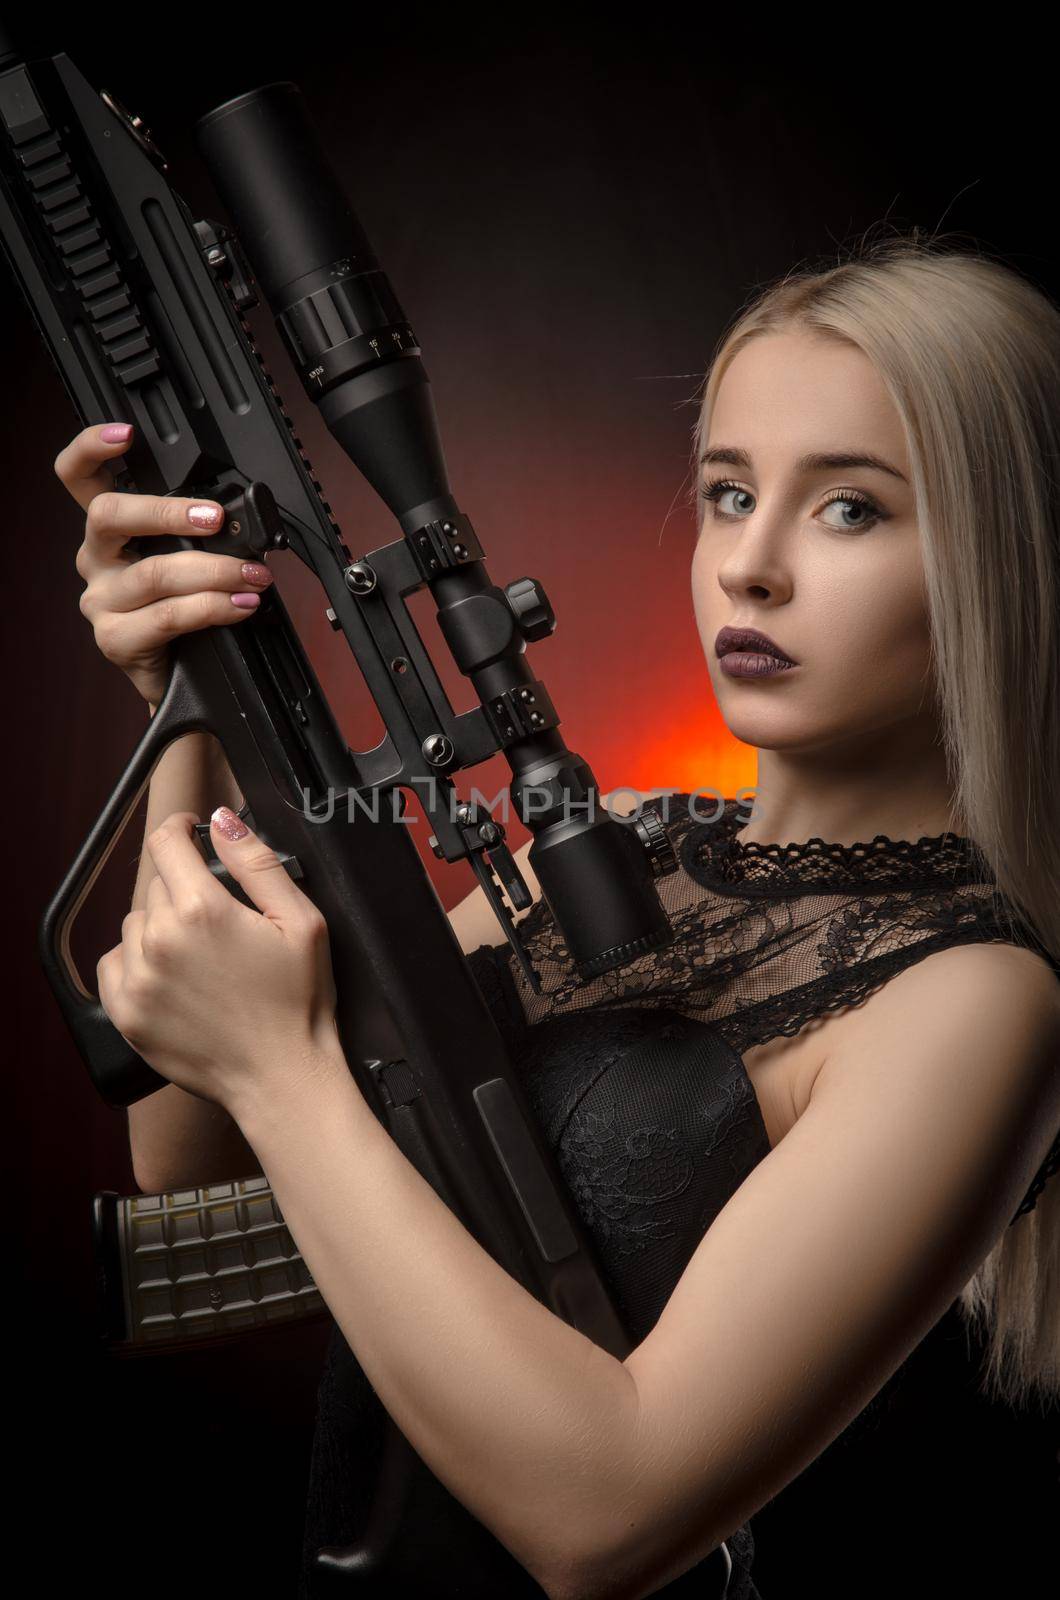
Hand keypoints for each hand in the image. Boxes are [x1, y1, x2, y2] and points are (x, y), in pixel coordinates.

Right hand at [54, 422, 273, 706]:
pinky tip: (240, 606)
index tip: (126, 433)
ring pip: (153, 571)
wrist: (182, 680)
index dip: (91, 448)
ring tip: (252, 575)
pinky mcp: (115, 639)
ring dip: (213, 570)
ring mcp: (101, 600)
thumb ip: (202, 533)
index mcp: (110, 529)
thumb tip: (247, 518)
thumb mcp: (191, 559)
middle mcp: (96, 558)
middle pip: (109, 515)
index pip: (80, 478)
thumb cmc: (187, 611)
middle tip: (217, 518)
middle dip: (169, 511)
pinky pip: (166, 616)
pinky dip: (212, 608)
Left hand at [96, 807, 343, 1122]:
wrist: (281, 1077)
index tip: (190, 832)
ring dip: (161, 927)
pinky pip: (114, 964)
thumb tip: (222, 820)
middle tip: (220, 920)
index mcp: (203, 910)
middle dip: (184, 890)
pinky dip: (137, 962)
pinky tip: (172, 978)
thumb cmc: (299, 1002)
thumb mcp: (300, 921)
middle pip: (157, 885)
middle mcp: (160, 940)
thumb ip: (257, 863)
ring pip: (135, 923)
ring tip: (200, 956)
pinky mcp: (126, 1013)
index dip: (181, 829)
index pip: (167, 843)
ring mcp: (138, 979)